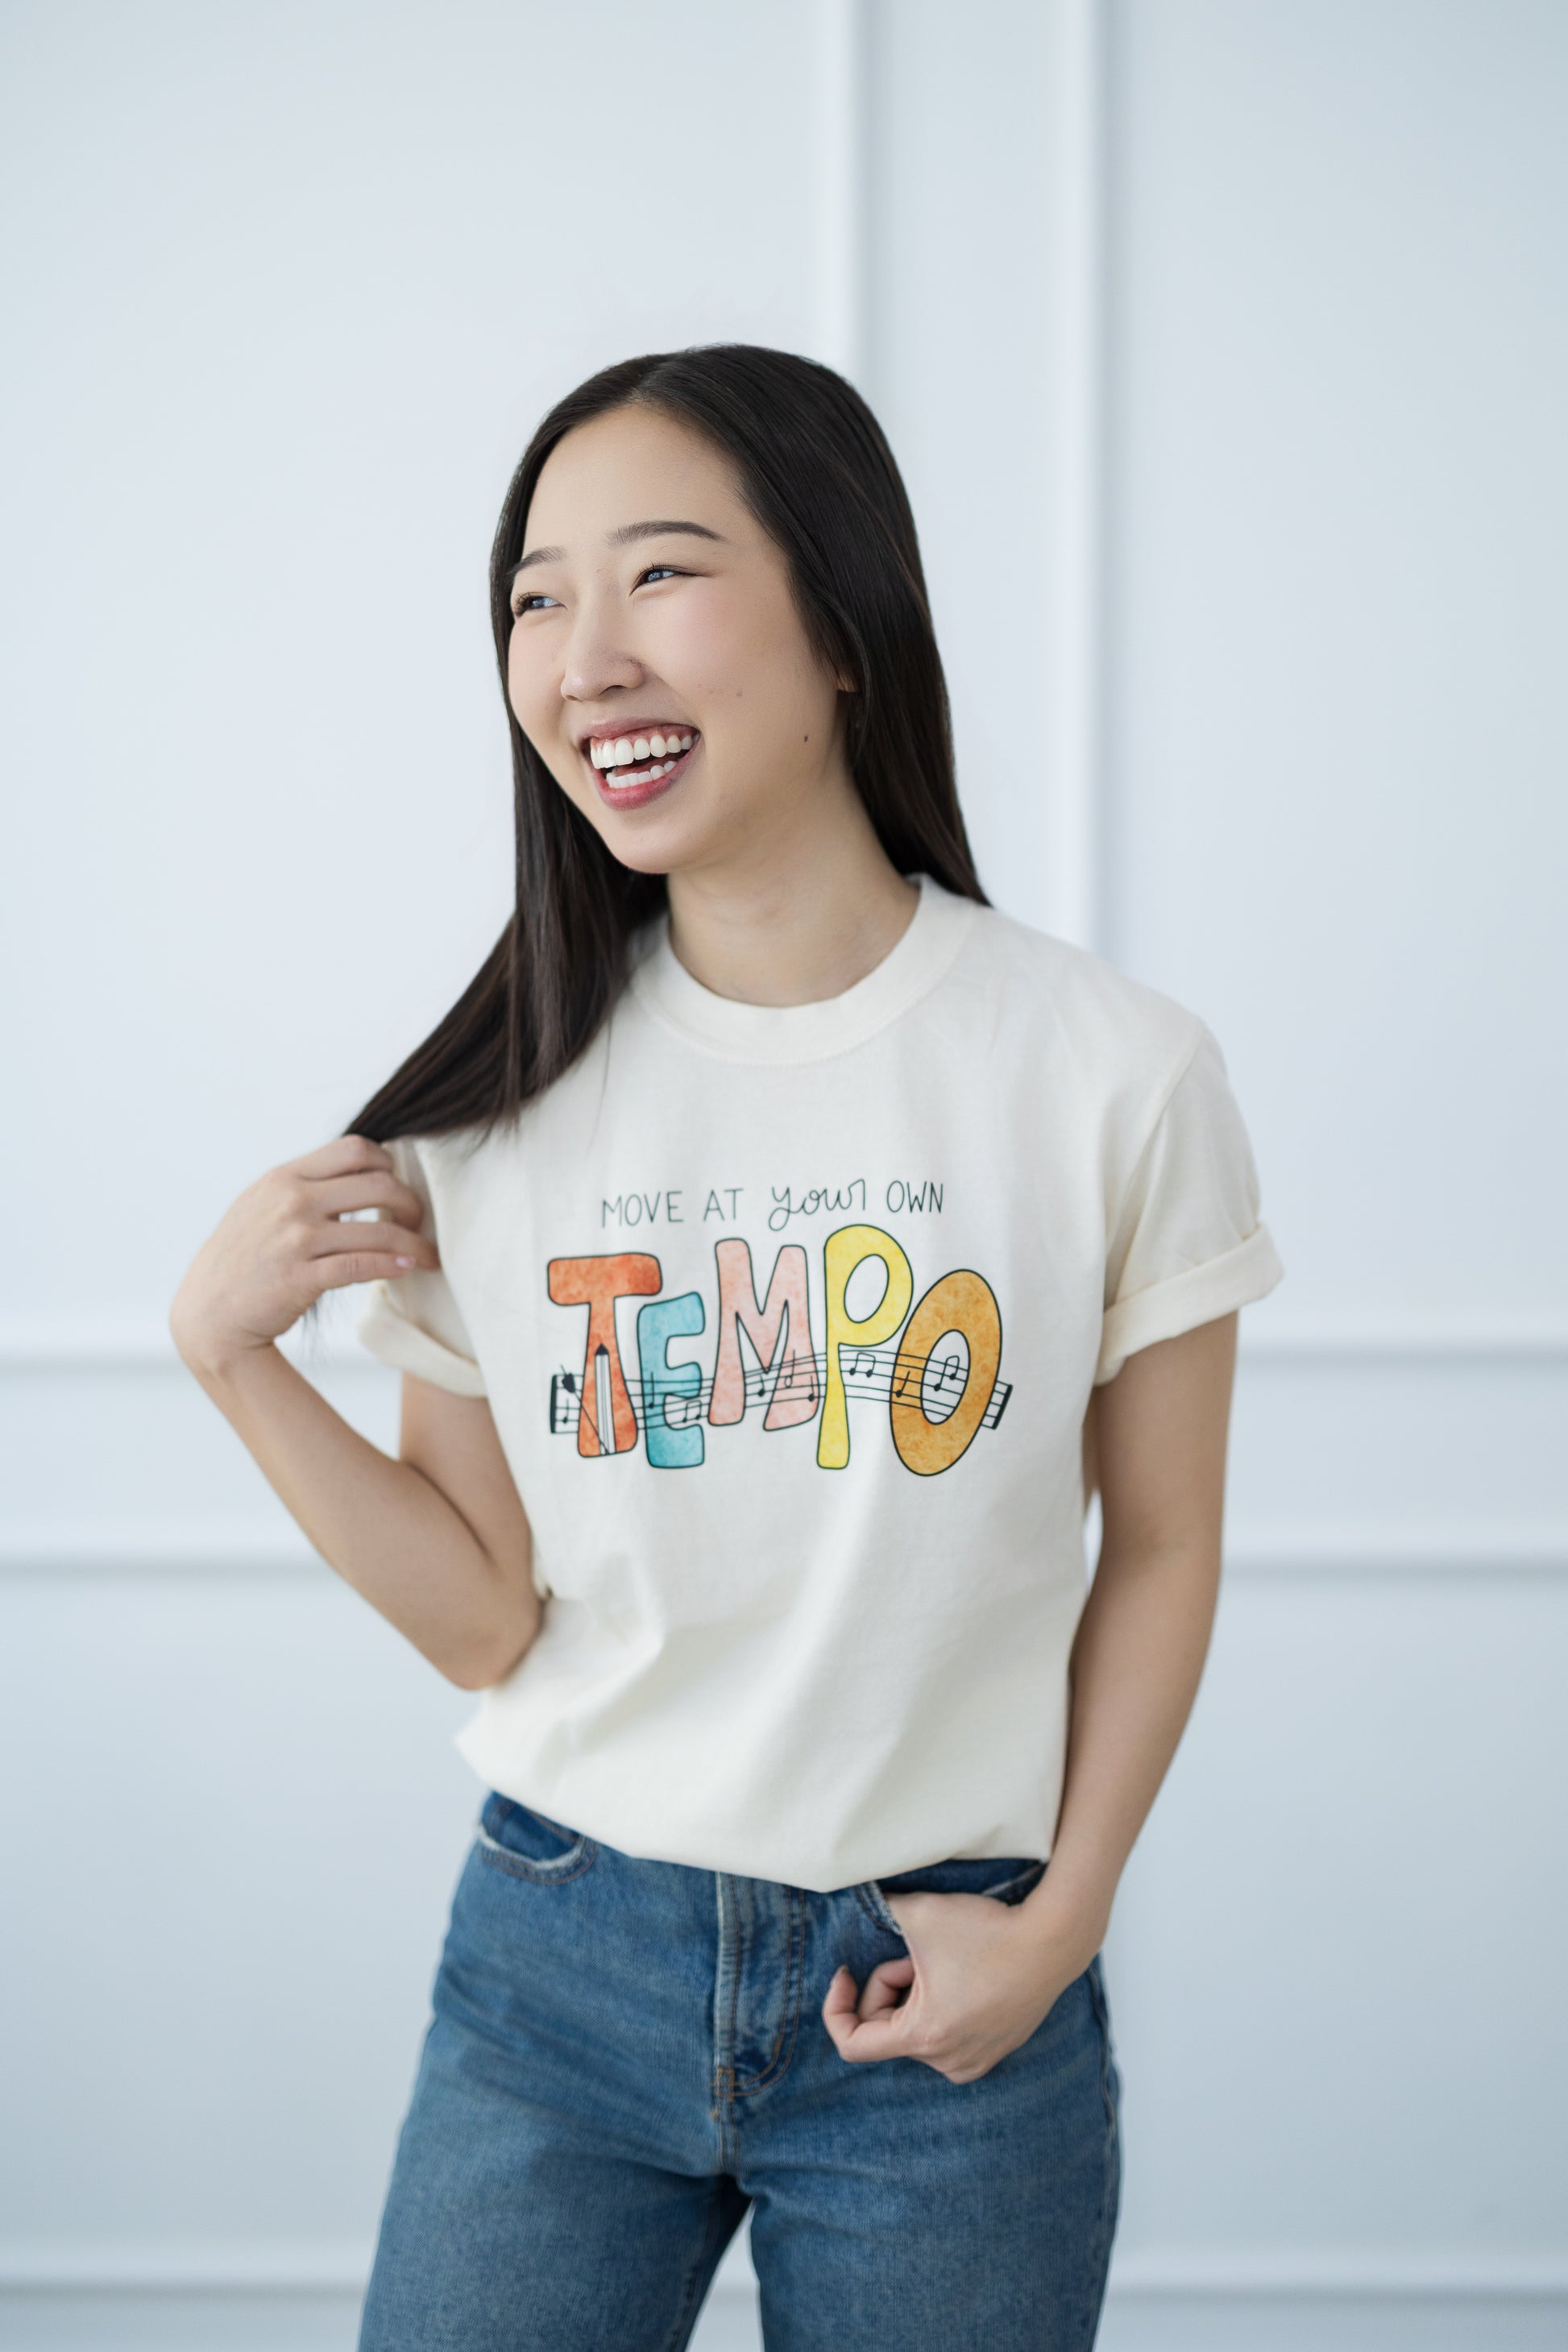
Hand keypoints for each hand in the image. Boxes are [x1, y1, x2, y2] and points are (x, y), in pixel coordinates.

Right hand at [169, 1134, 440, 1377]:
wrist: (210, 1312)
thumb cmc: (243, 1258)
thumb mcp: (262, 1205)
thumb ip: (303, 1186)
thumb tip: (361, 1172)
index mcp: (284, 1177)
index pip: (354, 1149)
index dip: (388, 1163)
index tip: (398, 1185)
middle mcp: (291, 1201)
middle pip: (378, 1184)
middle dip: (410, 1202)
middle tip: (419, 1222)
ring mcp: (296, 1239)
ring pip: (378, 1230)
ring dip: (413, 1243)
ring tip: (427, 1255)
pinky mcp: (300, 1278)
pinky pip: (363, 1265)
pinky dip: (393, 1266)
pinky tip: (406, 1268)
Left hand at [822, 1883, 1099, 2083]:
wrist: (1053, 1940)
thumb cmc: (986, 1931)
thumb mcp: (917, 1913)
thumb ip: (878, 1909)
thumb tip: (860, 1902)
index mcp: (923, 2037)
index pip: (852, 2045)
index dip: (836, 2007)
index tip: (846, 1971)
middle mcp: (947, 2061)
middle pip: (885, 2029)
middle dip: (889, 1986)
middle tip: (916, 1952)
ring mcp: (973, 2062)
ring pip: (916, 2030)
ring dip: (915, 1995)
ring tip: (946, 1962)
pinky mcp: (992, 2053)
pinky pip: (945, 2036)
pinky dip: (940, 2007)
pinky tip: (965, 1978)